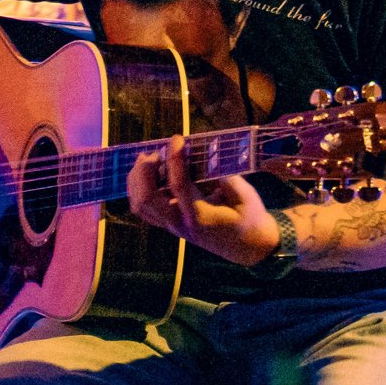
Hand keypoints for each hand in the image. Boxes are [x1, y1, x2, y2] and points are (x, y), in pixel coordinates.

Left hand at [127, 139, 279, 267]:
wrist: (247, 246)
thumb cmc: (248, 218)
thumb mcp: (244, 195)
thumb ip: (225, 175)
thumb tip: (207, 152)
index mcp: (200, 216)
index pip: (178, 185)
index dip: (175, 158)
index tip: (178, 138)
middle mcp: (180, 223)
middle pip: (147, 199)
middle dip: (145, 171)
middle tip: (157, 152)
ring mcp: (171, 226)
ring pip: (140, 205)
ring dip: (137, 179)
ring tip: (147, 159)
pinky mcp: (168, 225)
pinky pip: (143, 209)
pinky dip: (138, 189)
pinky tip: (146, 172)